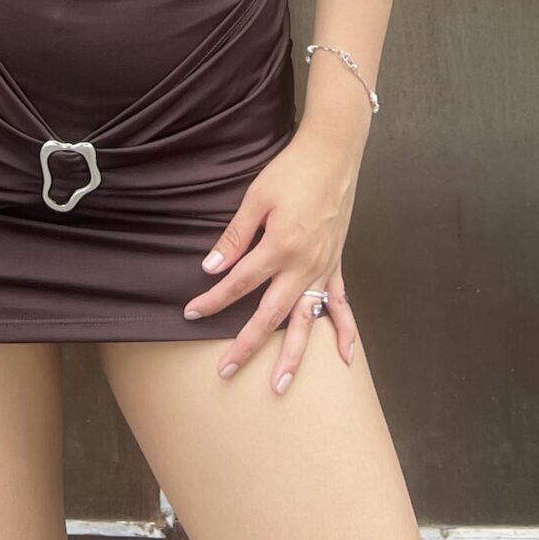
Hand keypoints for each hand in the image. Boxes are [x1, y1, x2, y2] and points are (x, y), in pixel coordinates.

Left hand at [180, 127, 362, 392]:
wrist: (333, 154)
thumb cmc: (291, 171)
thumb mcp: (256, 197)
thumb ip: (235, 236)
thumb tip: (211, 266)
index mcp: (279, 247)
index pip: (239, 283)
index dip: (213, 300)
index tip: (191, 314)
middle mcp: (304, 265)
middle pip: (271, 314)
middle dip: (247, 344)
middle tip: (226, 370)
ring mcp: (324, 269)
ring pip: (307, 321)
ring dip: (294, 356)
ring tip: (280, 385)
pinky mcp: (337, 264)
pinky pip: (341, 305)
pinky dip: (345, 332)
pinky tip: (347, 358)